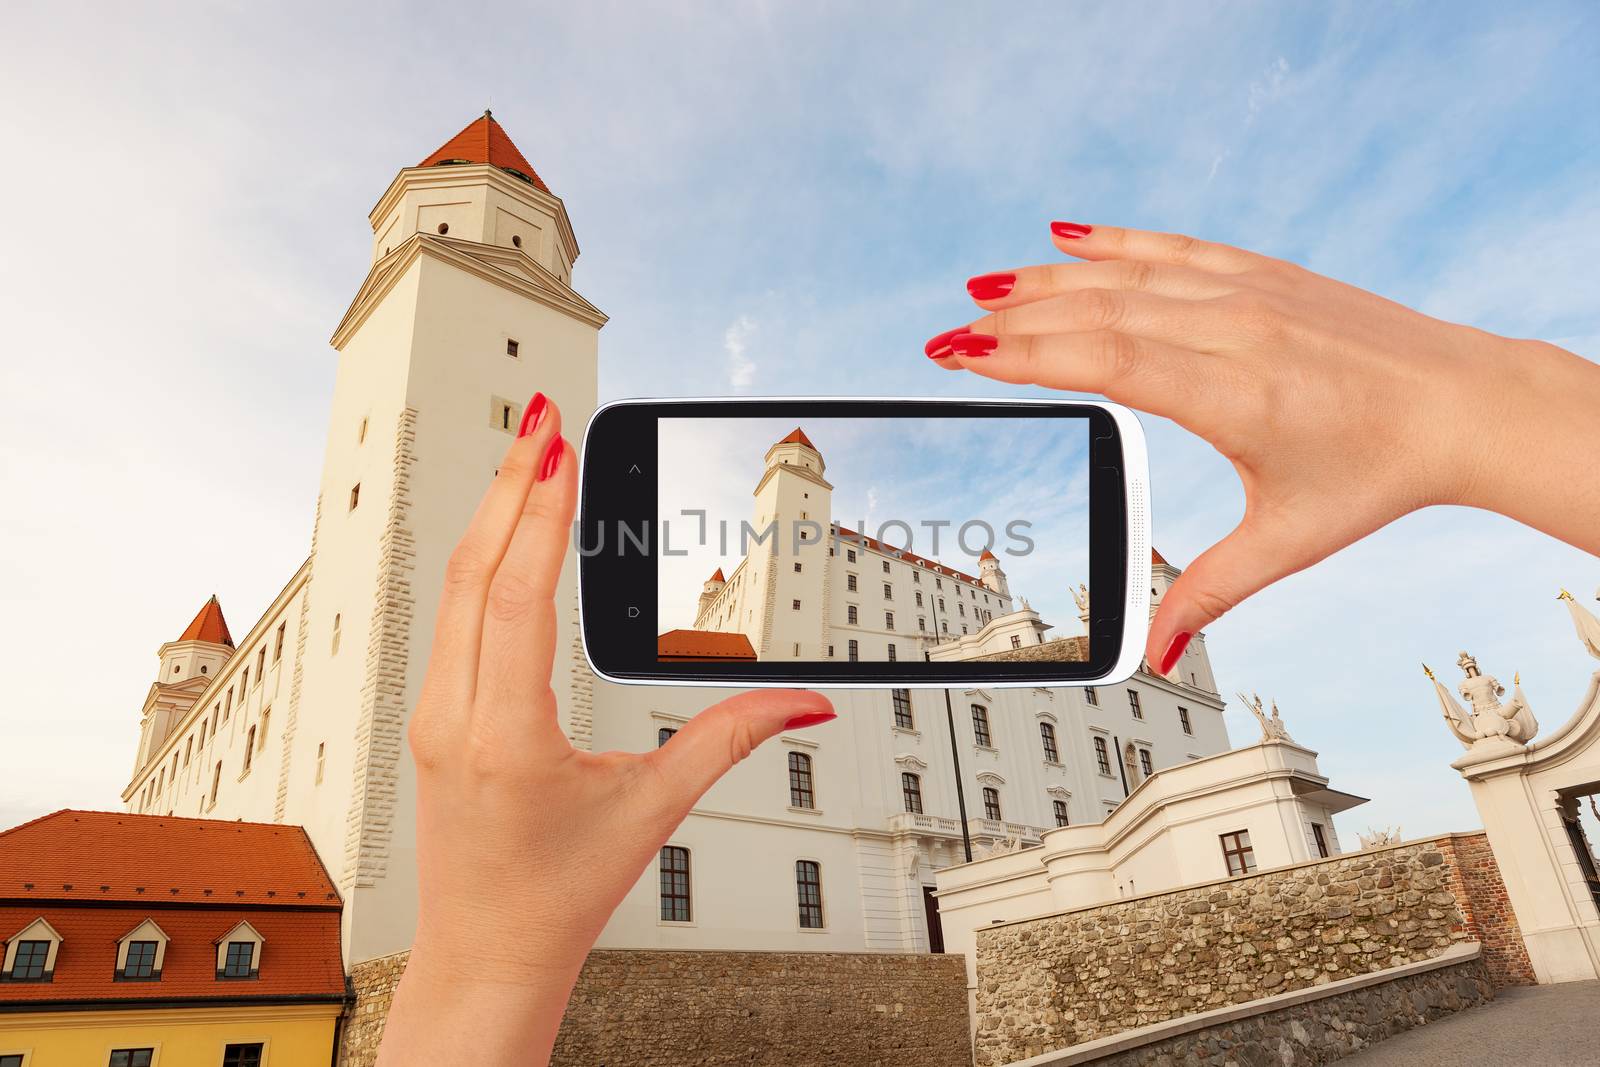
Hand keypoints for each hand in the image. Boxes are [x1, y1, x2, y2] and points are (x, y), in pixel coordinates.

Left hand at [376, 393, 833, 1066]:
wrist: (489, 953)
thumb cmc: (558, 894)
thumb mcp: (654, 810)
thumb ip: (732, 739)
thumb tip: (806, 700)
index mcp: (503, 735)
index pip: (514, 595)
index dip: (537, 512)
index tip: (556, 447)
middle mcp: (452, 715)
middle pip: (472, 570)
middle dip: (510, 485)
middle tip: (544, 418)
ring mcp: (432, 714)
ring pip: (451, 589)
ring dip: (490, 516)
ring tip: (527, 455)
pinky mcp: (434, 715)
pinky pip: (449, 617)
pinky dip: (479, 559)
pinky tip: (505, 531)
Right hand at [929, 222, 1599, 671]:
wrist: (1462, 403)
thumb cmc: (1378, 475)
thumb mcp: (1288, 542)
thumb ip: (1208, 592)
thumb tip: (1152, 656)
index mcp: (1235, 396)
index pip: (1108, 362)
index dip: (1027, 356)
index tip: (964, 354)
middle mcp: (1237, 330)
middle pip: (1102, 312)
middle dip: (1015, 321)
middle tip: (947, 332)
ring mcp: (1252, 293)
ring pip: (1129, 274)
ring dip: (1049, 278)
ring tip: (983, 286)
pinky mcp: (1267, 273)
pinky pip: (1175, 247)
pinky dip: (1117, 240)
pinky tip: (1067, 234)